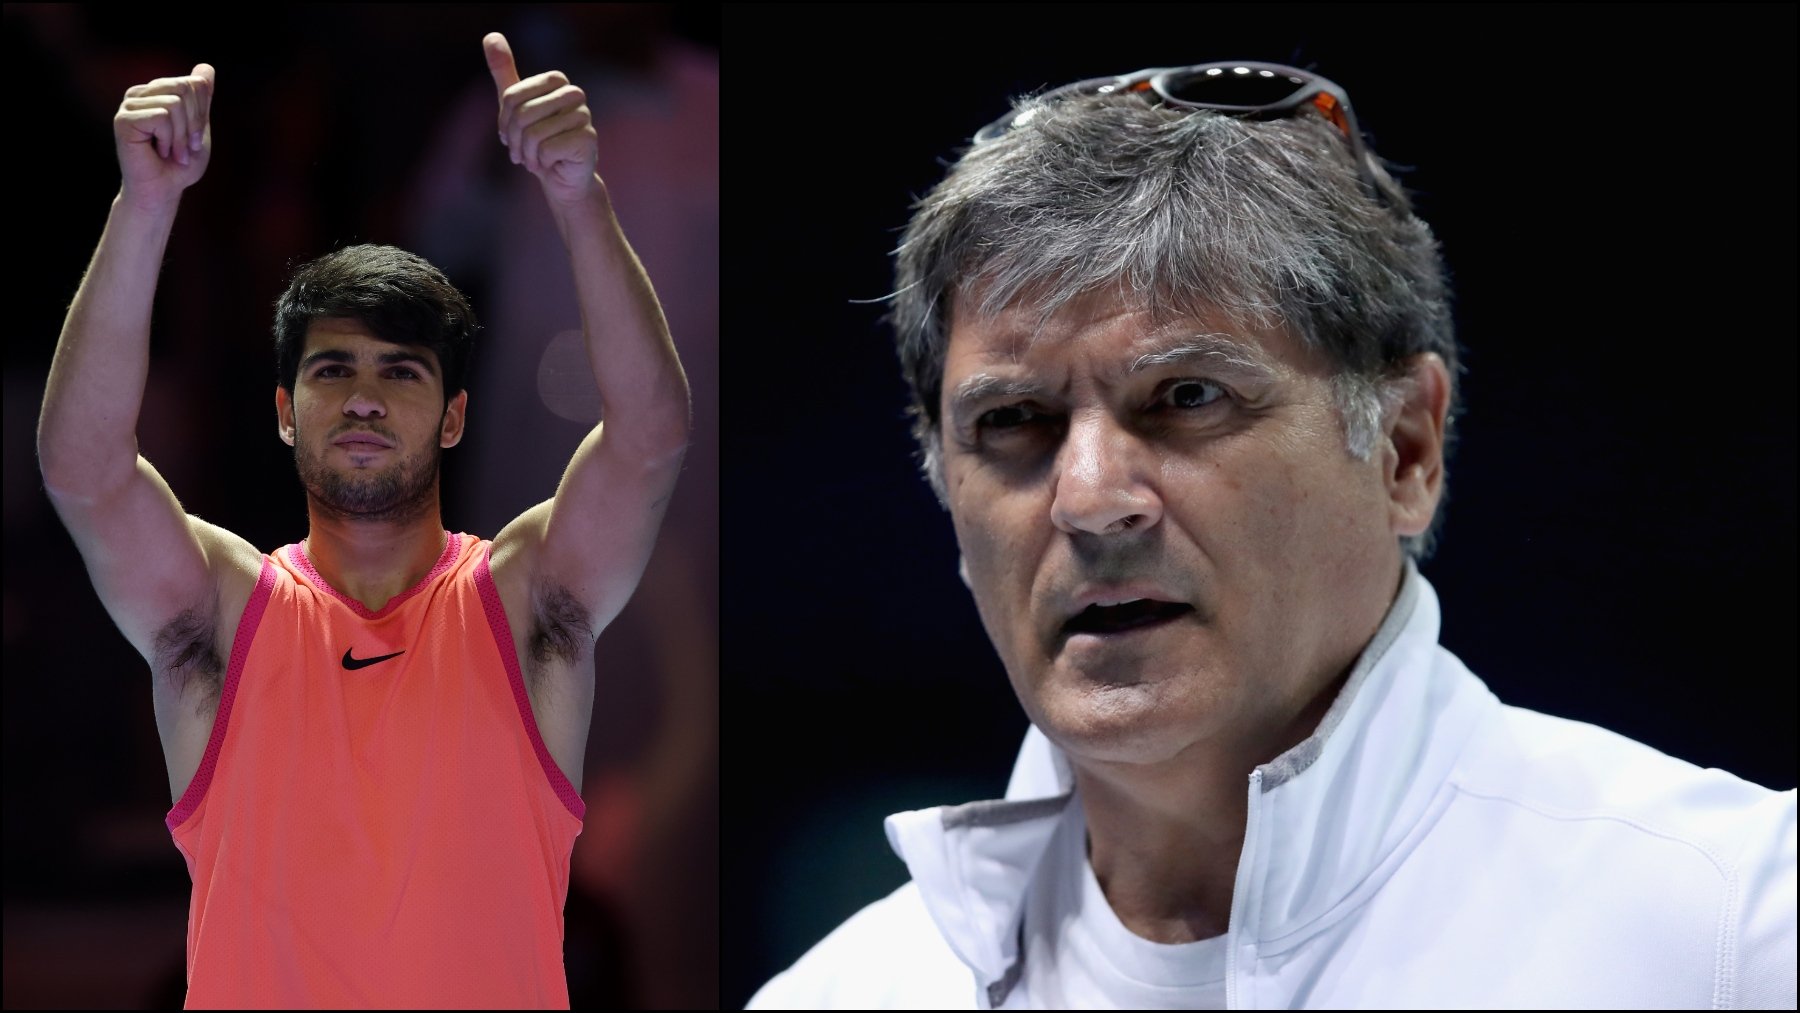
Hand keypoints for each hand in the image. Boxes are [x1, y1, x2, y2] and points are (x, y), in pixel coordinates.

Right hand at [114, 64, 213, 208]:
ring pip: (174, 103)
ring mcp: (129, 105)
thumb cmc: (180, 163)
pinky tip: (158, 152)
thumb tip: (206, 68)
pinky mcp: (124, 119)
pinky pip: (161, 117)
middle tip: (186, 148)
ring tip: (172, 152)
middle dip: (194, 123)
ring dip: (182, 136)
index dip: (202, 114)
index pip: (194, 83)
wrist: (163, 190)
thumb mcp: (199, 127)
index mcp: (157, 91)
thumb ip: (202, 99)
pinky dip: (169, 139)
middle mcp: (140, 93)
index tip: (194, 139)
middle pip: (185, 88)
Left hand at [484, 33, 600, 206]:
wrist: (562, 177)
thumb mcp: (515, 105)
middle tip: (521, 154)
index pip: (512, 96)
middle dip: (515, 140)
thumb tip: (491, 36)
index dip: (504, 121)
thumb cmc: (538, 141)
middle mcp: (575, 93)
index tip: (510, 136)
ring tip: (535, 161)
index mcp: (557, 80)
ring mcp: (584, 116)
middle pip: (522, 114)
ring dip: (528, 155)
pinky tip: (551, 165)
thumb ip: (504, 71)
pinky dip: (542, 163)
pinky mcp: (588, 139)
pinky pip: (547, 149)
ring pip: (534, 134)